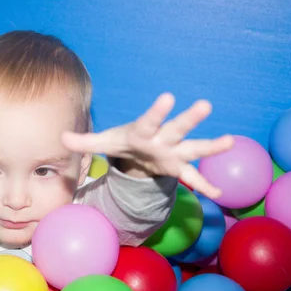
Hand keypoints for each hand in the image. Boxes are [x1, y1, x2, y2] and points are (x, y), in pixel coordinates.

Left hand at [61, 93, 233, 198]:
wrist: (138, 150)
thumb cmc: (123, 141)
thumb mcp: (104, 141)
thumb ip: (84, 141)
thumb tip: (61, 137)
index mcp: (143, 130)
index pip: (150, 119)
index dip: (158, 110)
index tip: (169, 96)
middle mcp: (163, 138)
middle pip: (178, 127)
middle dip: (190, 118)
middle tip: (206, 104)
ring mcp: (174, 152)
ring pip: (194, 147)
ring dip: (211, 146)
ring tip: (230, 141)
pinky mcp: (178, 167)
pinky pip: (193, 177)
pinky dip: (205, 185)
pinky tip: (217, 193)